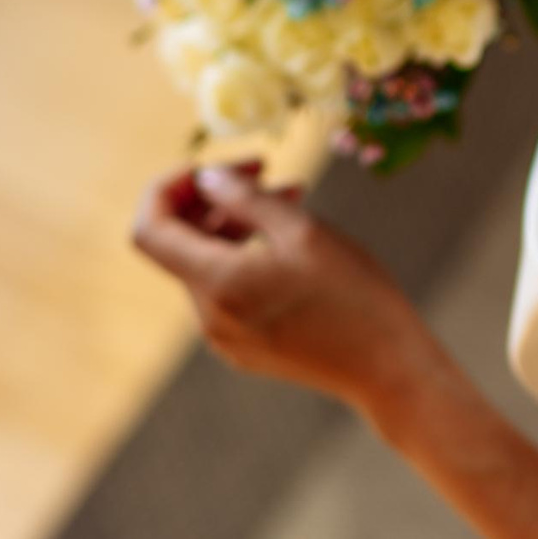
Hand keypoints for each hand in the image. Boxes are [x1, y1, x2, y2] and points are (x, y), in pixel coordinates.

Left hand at [129, 159, 448, 414]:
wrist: (388, 369)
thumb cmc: (355, 296)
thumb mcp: (305, 232)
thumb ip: (246, 200)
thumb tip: (206, 179)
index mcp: (217, 284)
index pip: (149, 229)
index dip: (168, 189)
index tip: (214, 169)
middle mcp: (209, 316)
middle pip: (182, 244)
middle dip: (217, 200)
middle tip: (268, 172)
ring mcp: (225, 337)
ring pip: (208, 266)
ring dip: (237, 227)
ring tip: (293, 200)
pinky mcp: (246, 348)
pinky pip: (228, 293)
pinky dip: (247, 260)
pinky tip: (293, 248)